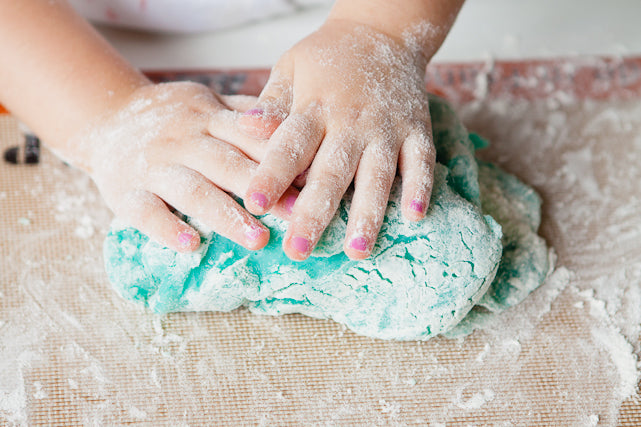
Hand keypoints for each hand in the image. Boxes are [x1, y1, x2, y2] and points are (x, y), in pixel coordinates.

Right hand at [66, 82, 296, 252]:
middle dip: (264, 189)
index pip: (248, 136)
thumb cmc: (171, 116)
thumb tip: (293, 127)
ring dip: (226, 215)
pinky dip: (168, 229)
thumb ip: (243, 114)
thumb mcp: (206, 102)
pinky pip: (147, 212)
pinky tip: (192, 245)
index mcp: (206, 117)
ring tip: (258, 239)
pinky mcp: (126, 192)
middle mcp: (182, 140)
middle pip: (226, 164)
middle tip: (299, 215)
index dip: (280, 157)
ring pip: (192, 190)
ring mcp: (153, 166)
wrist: (105, 116)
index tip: (313, 179)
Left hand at [219, 20, 435, 260]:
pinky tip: (414, 217)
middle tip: (298, 251)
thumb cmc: (327, 58)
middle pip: (330, 172)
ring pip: (376, 175)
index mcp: (314, 107)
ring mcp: (387, 128)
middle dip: (314, 214)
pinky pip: (421, 161)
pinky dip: (420, 187)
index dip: (272, 175)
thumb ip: (272, 103)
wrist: (382, 31)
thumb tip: (247, 128)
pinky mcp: (416, 130)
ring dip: (368, 214)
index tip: (254, 205)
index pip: (289, 146)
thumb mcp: (291, 68)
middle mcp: (351, 121)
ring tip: (356, 251)